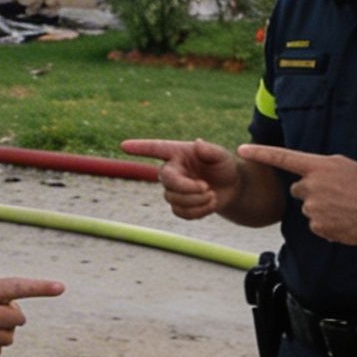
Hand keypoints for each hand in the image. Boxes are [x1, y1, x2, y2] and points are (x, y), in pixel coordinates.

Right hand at [119, 138, 243, 220]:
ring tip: (212, 194)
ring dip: (196, 200)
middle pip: (166, 180)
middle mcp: (172, 170)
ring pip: (173, 199)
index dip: (140, 148)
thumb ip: (210, 150)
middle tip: (207, 187)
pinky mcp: (179, 206)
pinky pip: (180, 213)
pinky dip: (198, 211)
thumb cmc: (224, 166)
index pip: (155, 149)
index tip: (123, 146)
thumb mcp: (222, 155)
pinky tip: (211, 204)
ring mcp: (173, 189)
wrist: (233, 187)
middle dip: (186, 187)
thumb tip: (198, 143)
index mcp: (178, 153)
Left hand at [234, 145, 356, 245]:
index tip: (242, 150)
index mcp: (318, 166)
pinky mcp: (318, 227)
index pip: (283, 157)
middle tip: (336, 194)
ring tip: (346, 207)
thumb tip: (311, 177)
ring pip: (309, 209)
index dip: (261, 153)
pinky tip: (345, 220)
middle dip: (312, 192)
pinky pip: (317, 225)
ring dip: (323, 209)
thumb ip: (323, 169)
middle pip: (299, 190)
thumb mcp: (346, 166)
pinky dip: (329, 224)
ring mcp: (313, 208)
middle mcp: (310, 186)